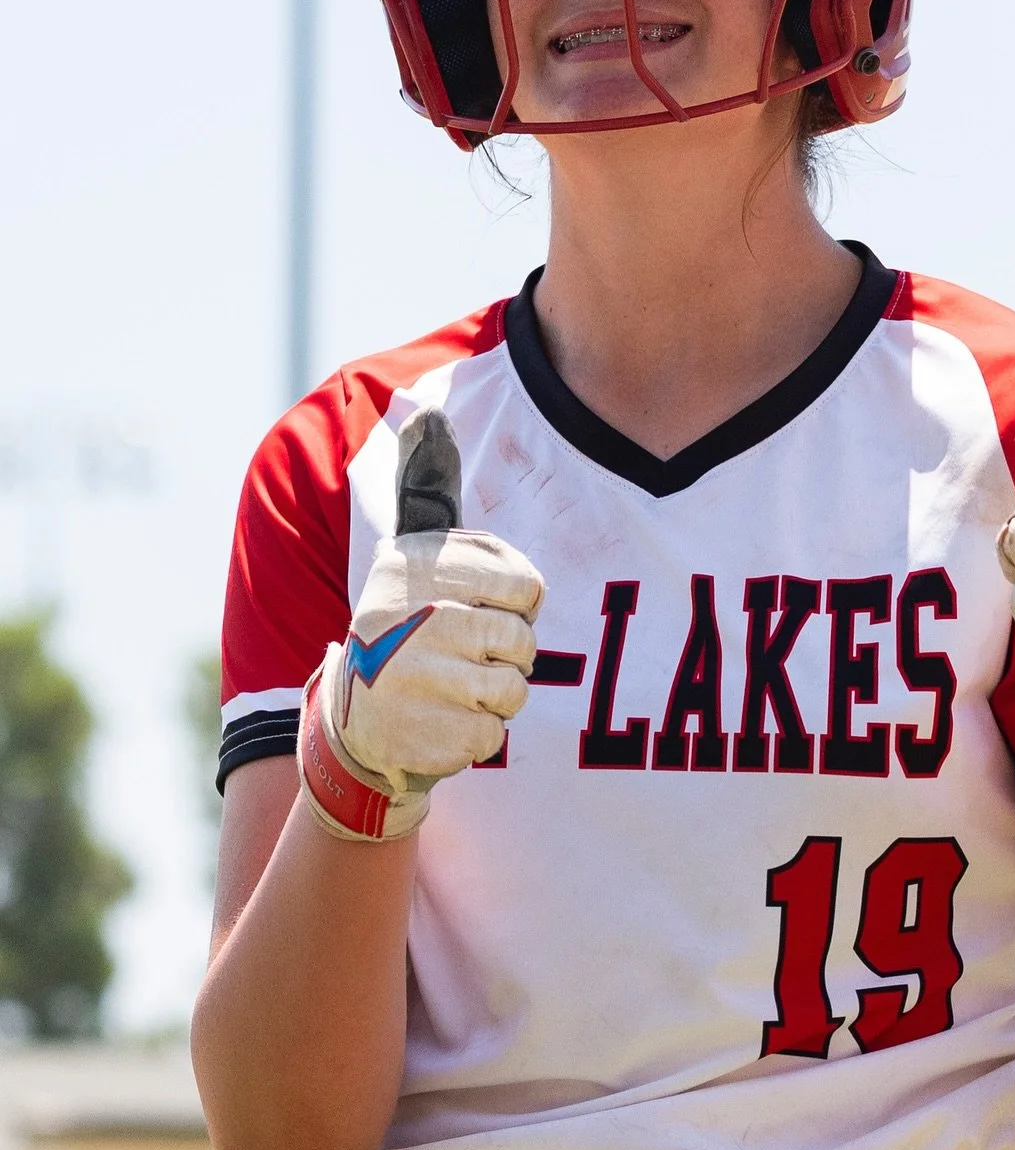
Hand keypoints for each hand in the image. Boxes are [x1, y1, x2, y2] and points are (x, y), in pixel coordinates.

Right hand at [298, 409, 544, 839]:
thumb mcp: (412, 557)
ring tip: (456, 687)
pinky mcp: (421, 738)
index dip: (519, 604)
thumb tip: (426, 412)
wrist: (355, 723)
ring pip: (512, 689)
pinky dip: (479, 735)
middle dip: (508, 653)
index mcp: (413, 572)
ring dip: (496, 695)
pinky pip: (493, 735)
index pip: (525, 587)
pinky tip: (443, 721)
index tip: (490, 607)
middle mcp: (406, 621)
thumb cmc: (404, 629)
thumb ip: (425, 490)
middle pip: (520, 641)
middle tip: (469, 654)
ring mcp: (412, 682)